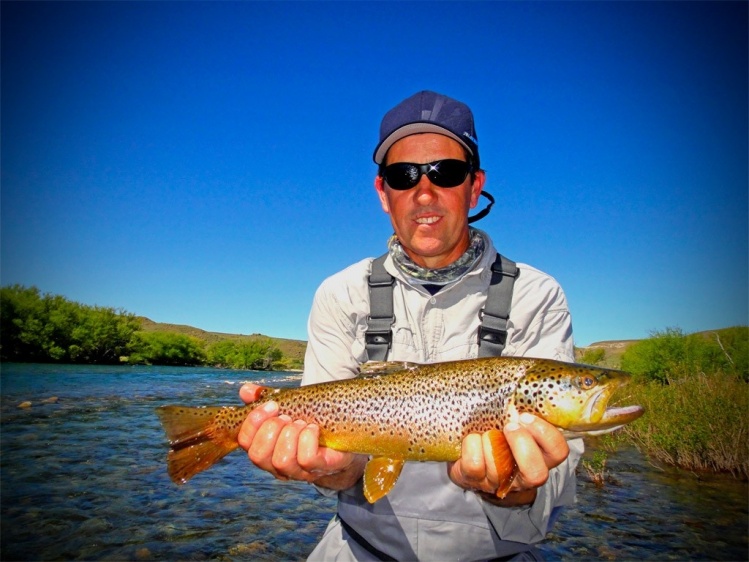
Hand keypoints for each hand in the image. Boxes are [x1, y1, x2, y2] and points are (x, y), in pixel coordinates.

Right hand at [237, 383, 366, 489]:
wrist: (340, 439)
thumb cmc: (308, 422)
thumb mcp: (287, 407)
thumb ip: (265, 398)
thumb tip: (245, 390)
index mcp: (264, 447)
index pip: (244, 441)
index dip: (253, 421)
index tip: (272, 405)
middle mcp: (275, 464)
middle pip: (258, 455)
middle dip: (272, 429)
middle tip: (288, 417)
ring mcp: (297, 470)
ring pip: (281, 460)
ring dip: (290, 435)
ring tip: (301, 423)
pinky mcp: (319, 468)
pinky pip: (306, 459)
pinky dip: (308, 439)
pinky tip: (313, 429)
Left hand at [448, 412, 568, 505]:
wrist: (467, 445)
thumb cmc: (496, 425)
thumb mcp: (514, 415)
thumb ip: (522, 404)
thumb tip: (522, 374)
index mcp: (540, 455)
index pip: (558, 452)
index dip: (545, 435)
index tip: (525, 416)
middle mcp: (523, 474)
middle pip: (536, 474)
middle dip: (521, 444)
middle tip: (508, 425)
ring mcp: (499, 481)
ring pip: (500, 469)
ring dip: (491, 442)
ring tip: (486, 430)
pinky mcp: (474, 480)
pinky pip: (474, 466)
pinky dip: (472, 446)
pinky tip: (472, 438)